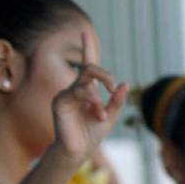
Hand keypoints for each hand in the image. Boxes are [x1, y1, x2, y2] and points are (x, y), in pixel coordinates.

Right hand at [51, 32, 127, 160]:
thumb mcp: (110, 117)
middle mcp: (74, 88)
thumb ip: (116, 101)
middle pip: (88, 68)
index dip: (87, 47)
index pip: (87, 64)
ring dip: (97, 97)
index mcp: (87, 89)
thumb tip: (124, 84)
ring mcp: (66, 94)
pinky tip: (96, 113)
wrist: (78, 151)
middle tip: (113, 87)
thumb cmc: (91, 135)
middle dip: (103, 74)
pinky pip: (77, 92)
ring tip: (101, 114)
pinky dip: (91, 101)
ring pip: (85, 81)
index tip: (84, 31)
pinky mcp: (60, 102)